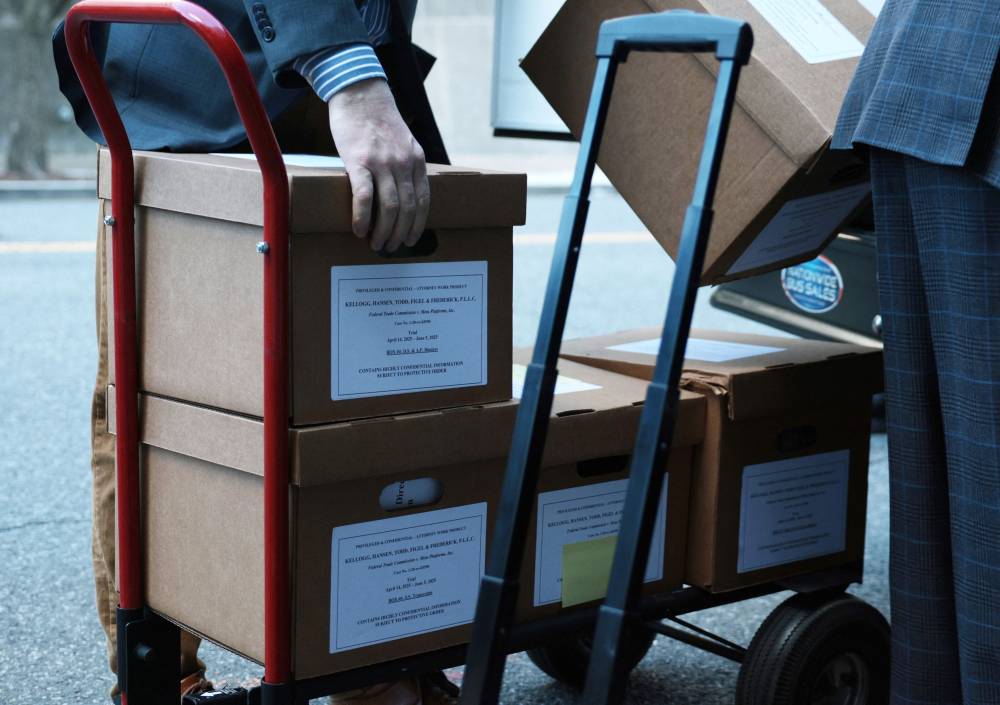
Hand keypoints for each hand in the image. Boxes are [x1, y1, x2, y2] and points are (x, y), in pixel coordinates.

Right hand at [328, 79, 429, 251]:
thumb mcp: (403, 142)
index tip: (410, 239)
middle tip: (391, 247)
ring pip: (389, 207)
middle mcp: (403, 163)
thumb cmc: (378, 120)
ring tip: (376, 244)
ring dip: (383, 231)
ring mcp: (382, 162)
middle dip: (400, 233)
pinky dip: (362, 217)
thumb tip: (403, 193)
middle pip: (407, 209)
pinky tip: (359, 230)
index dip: (417, 224)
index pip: (423, 201)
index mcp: (416, 160)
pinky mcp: (358, 161)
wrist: (359, 93)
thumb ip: (406, 165)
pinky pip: (364, 197)